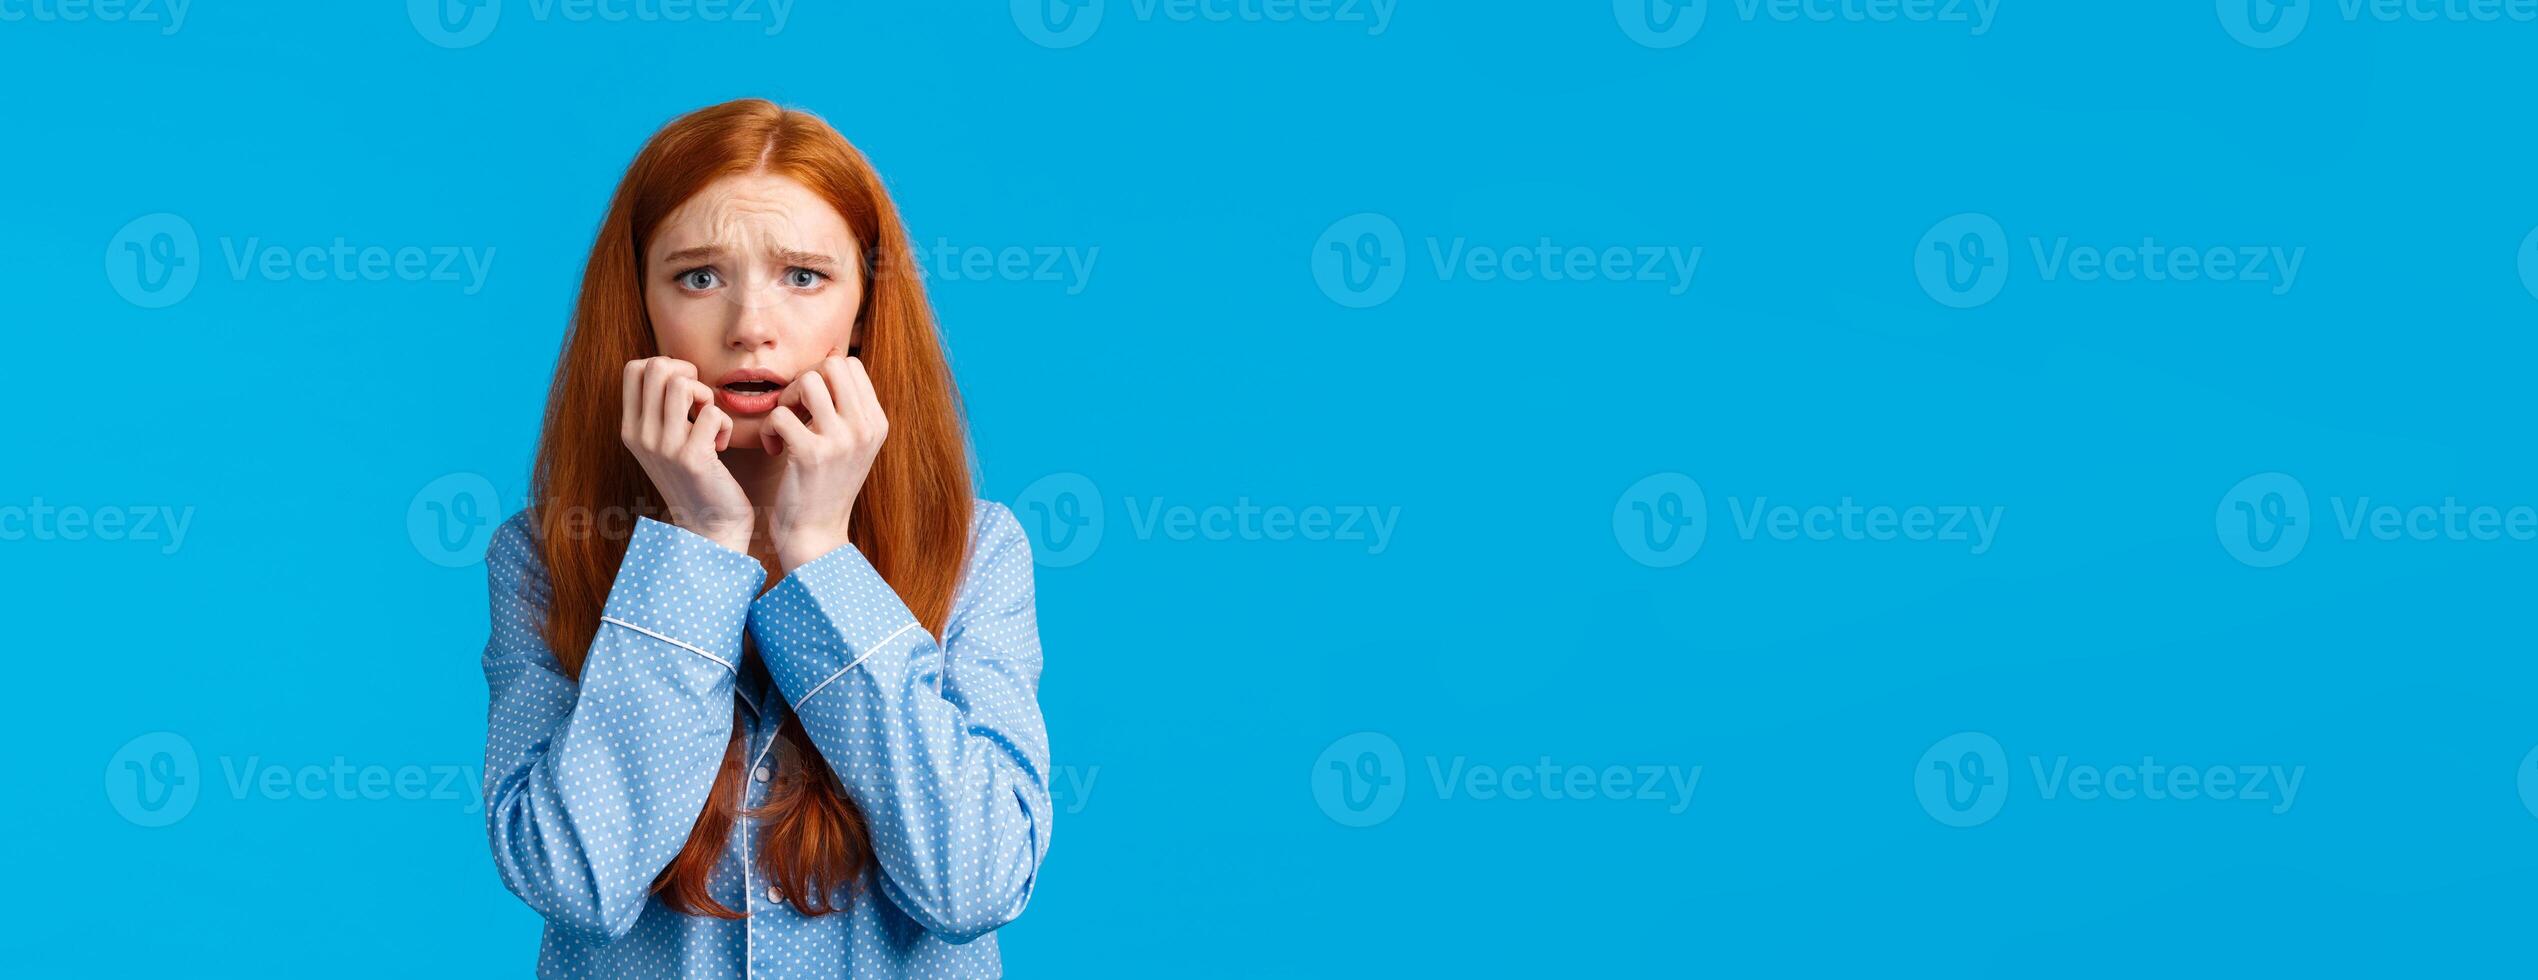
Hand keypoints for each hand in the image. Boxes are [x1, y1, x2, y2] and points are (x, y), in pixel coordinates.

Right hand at [619, 356, 751, 553]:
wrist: (708, 528)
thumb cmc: (694, 478)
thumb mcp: (664, 443)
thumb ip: (661, 409)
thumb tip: (673, 367)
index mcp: (630, 429)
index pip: (634, 368)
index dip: (666, 365)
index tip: (684, 389)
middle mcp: (641, 436)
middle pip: (658, 367)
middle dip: (688, 374)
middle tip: (700, 402)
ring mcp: (664, 448)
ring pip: (682, 384)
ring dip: (706, 396)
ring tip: (709, 421)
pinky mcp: (693, 459)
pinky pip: (713, 413)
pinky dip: (725, 423)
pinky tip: (720, 445)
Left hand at [760, 349, 886, 571]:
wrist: (816, 536)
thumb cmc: (826, 487)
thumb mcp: (852, 446)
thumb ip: (847, 410)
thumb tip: (827, 367)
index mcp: (877, 423)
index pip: (851, 364)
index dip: (823, 376)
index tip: (812, 406)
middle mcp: (865, 428)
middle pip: (832, 363)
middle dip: (805, 380)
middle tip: (796, 410)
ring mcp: (841, 440)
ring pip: (808, 380)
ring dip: (786, 398)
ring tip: (784, 425)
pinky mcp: (811, 454)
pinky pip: (780, 414)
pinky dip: (768, 429)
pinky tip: (773, 449)